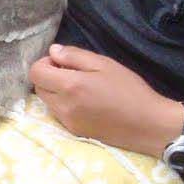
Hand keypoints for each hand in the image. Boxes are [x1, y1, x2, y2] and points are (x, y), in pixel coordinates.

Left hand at [29, 44, 183, 157]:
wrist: (148, 125)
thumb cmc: (130, 90)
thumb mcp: (104, 64)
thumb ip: (74, 56)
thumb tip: (53, 51)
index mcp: (70, 86)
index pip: (36, 73)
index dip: (45, 63)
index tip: (62, 62)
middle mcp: (63, 106)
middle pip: (39, 87)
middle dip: (49, 77)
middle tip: (72, 73)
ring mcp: (67, 122)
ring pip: (47, 101)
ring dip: (55, 91)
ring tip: (80, 87)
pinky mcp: (74, 131)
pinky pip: (58, 113)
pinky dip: (64, 104)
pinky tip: (85, 101)